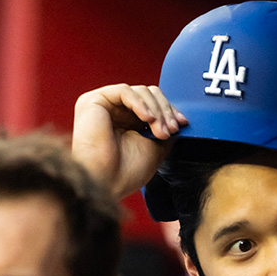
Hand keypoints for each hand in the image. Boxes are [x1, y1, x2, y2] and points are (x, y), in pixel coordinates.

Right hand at [72, 84, 187, 198]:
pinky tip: (148, 119)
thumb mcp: (156, 147)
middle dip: (165, 111)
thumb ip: (165, 128)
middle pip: (148, 94)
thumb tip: (179, 118)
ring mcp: (104, 106)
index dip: (169, 111)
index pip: (153, 104)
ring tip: (160, 132)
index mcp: (127, 122)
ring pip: (140, 91)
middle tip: (171, 130)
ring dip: (156, 110)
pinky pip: (124, 91)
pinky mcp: (93, 101)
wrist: (107, 183)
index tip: (183, 123)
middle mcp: (115, 112)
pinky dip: (141, 103)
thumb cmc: (126, 173)